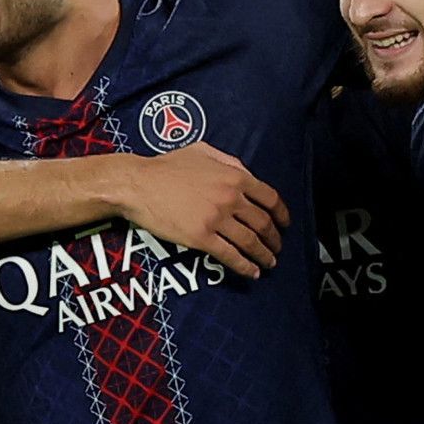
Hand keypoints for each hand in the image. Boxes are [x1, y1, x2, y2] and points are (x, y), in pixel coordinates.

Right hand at [111, 142, 289, 278]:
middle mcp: (230, 198)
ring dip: (264, 255)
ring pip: (250, 242)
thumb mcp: (202, 151)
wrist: (137, 184)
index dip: (282, 214)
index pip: (270, 198)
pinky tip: (252, 273)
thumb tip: (245, 173)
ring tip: (269, 263)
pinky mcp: (201, 238)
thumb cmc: (166, 166)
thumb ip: (229, 161)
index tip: (285, 224)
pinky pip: (230, 256)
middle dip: (274, 239)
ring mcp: (217, 219)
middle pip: (263, 224)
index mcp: (234, 176)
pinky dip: (245, 267)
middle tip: (277, 247)